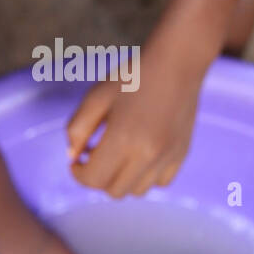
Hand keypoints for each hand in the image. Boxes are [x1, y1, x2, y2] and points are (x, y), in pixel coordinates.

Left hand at [66, 44, 202, 197]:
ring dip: (121, 179)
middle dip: (98, 178)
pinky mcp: (181, 154)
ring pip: (136, 191)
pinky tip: (139, 156)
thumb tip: (72, 156)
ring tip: (117, 156)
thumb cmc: (132, 75)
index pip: (93, 178)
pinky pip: (160, 183)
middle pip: (114, 190)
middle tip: (94, 156)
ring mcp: (167, 156)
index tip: (76, 161)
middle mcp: (147, 154)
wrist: (177, 62)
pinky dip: (145, 177)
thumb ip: (77, 128)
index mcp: (123, 138)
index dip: (78, 174)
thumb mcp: (96, 96)